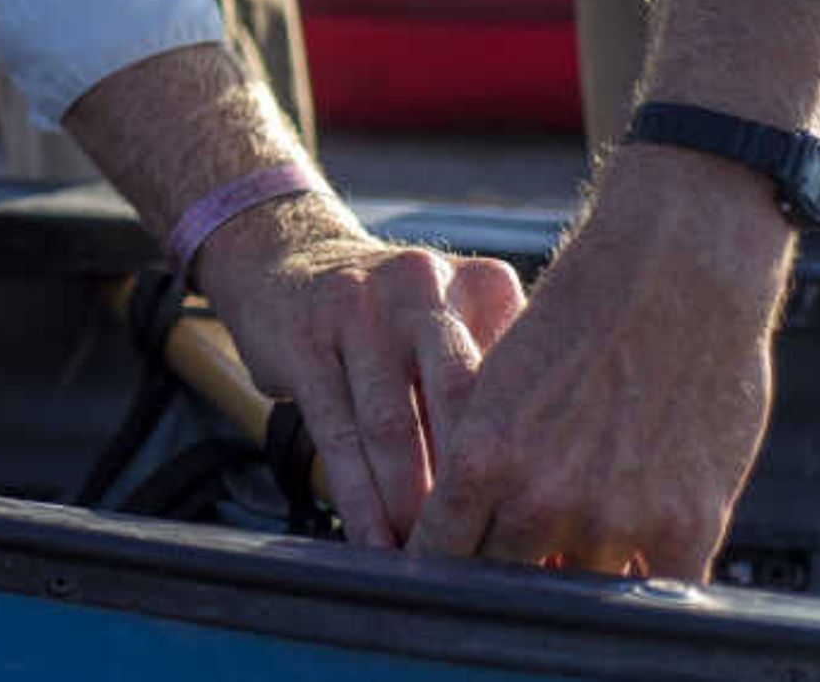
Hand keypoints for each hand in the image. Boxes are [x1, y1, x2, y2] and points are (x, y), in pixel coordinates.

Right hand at [191, 206, 526, 549]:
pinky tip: (371, 539)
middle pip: (459, 407)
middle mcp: (423, 287)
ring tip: (427, 562)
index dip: (529, 467)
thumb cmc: (391, 320)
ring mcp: (358, 309)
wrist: (283, 257)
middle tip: (486, 558)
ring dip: (409, 506)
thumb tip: (536, 505)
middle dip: (472, 492)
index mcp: (482, 286)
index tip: (537, 533)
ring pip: (394, 427)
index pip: (518, 388)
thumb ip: (497, 394)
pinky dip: (357, 496)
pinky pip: (336, 432)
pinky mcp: (303, 339)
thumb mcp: (454, 329)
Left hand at [408, 145, 792, 574]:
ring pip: (579, 590)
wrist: (674, 270)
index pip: (442, 551)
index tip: (436, 583)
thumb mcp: (506, 381)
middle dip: (499, 583)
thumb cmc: (584, 309)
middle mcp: (542, 498)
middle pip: (505, 581)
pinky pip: (659, 592)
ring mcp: (617, 518)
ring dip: (572, 582)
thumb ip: (492, 453)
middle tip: (500, 583)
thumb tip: (478, 517)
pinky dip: (642, 592)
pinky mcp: (688, 522)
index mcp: (483, 455)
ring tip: (567, 575)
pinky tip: (632, 586)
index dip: (439, 572)